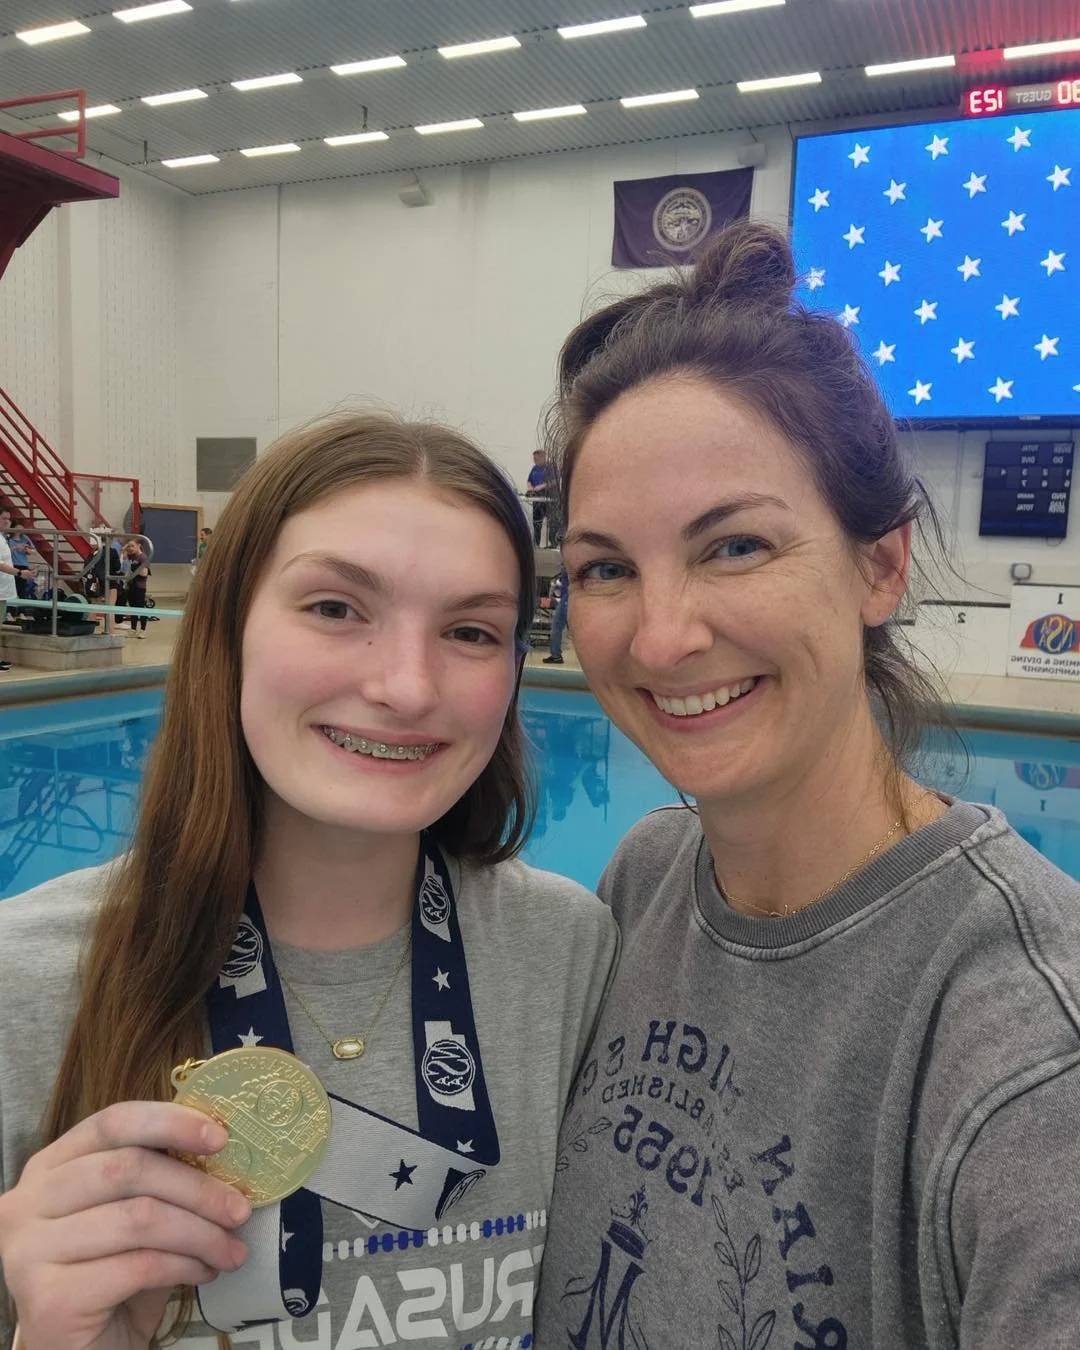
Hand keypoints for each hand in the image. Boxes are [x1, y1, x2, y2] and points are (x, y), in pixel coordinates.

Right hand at [0, 1101, 251, 1349]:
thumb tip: (221, 1149)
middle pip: (128, 1170)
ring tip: (231, 1250)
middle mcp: (27, 1203)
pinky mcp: (49, 1298)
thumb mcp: (133, 1214)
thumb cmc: (112, 1275)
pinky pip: (137, 1266)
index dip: (170, 1123)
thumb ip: (160, 1179)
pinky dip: (184, 1266)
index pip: (112, 1122)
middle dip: (197, 1188)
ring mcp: (29, 1251)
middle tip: (240, 1209)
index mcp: (50, 1166)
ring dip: (200, 1233)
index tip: (221, 1137)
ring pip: (138, 1219)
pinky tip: (204, 1273)